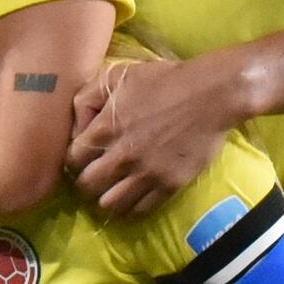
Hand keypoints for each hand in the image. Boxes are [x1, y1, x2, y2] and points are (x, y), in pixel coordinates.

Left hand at [67, 54, 233, 217]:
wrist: (212, 94)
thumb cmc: (164, 80)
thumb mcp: (118, 75)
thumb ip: (87, 98)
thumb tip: (76, 128)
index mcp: (105, 129)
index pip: (71, 160)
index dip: (74, 160)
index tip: (82, 159)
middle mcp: (121, 156)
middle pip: (86, 187)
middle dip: (85, 183)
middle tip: (95, 176)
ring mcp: (146, 173)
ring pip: (110, 204)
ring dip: (106, 198)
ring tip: (113, 189)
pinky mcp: (169, 185)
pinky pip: (141, 209)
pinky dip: (132, 206)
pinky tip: (134, 194)